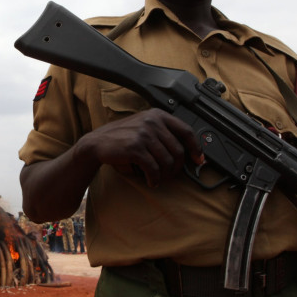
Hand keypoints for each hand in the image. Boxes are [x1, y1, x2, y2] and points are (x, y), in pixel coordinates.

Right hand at [73, 108, 204, 187]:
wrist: (97, 143)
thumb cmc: (123, 138)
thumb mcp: (144, 127)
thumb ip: (164, 134)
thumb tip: (189, 152)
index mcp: (158, 115)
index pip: (186, 130)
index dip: (196, 147)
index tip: (199, 160)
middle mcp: (152, 122)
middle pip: (178, 151)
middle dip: (177, 168)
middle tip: (170, 175)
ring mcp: (144, 134)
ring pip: (168, 162)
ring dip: (164, 176)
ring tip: (158, 179)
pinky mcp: (135, 147)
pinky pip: (153, 168)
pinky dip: (154, 179)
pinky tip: (151, 181)